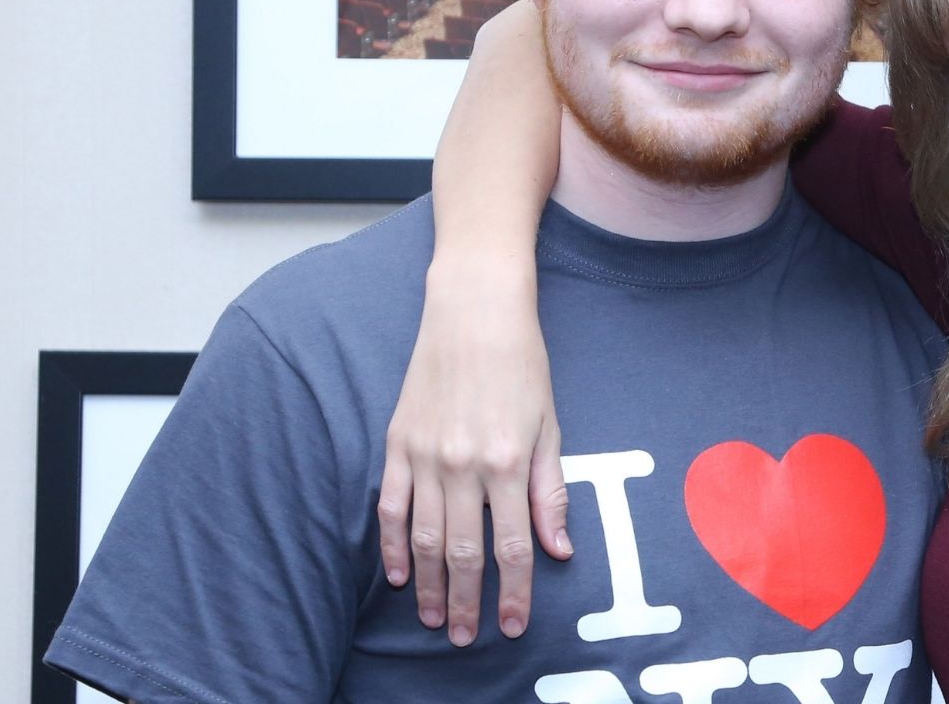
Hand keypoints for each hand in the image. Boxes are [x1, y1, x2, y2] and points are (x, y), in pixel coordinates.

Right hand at [379, 257, 569, 646]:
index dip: (514, 592)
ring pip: (423, 539)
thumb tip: (558, 549)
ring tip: (433, 617)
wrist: (474, 310)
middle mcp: (462, 464)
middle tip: (464, 637)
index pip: (512, 546)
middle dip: (465, 602)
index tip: (513, 625)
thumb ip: (551, 491)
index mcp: (508, 461)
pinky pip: (390, 508)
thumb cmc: (521, 363)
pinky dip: (392, 545)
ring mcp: (424, 455)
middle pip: (462, 552)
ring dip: (427, 585)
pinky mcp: (397, 442)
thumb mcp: (550, 425)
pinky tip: (397, 574)